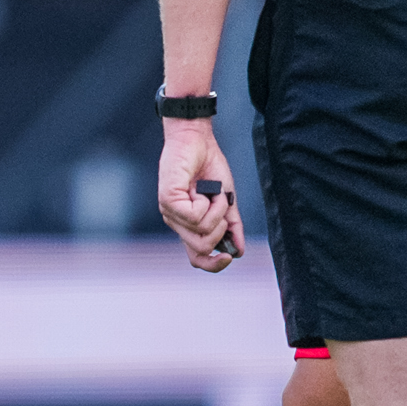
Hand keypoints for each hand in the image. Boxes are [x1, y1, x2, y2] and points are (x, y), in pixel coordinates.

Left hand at [156, 120, 239, 270]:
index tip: (229, 256)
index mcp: (189, 226)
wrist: (198, 141)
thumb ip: (231, 226)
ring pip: (201, 233)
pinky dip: (208, 202)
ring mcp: (169, 212)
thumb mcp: (226, 201)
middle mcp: (176, 222)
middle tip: (221, 204)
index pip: (196, 258)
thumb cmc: (209, 168)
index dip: (213, 264)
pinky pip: (195, 217)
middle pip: (202, 249)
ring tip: (211, 192)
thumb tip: (239, 251)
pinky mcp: (168, 201)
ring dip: (217, 211)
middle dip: (221, 229)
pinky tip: (202, 188)